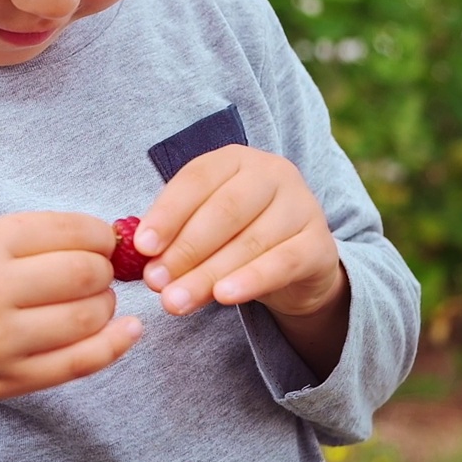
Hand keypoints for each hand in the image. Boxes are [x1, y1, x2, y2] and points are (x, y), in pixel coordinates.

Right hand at [0, 212, 142, 438]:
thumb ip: (34, 236)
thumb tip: (107, 237)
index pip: (71, 230)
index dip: (101, 235)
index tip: (102, 240)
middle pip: (87, 272)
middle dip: (104, 269)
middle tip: (94, 271)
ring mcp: (2, 340)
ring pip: (91, 315)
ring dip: (106, 304)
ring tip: (90, 300)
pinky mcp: (13, 378)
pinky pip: (82, 361)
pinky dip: (116, 343)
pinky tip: (128, 329)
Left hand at [132, 145, 344, 318]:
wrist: (295, 262)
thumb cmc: (235, 236)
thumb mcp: (203, 225)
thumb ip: (174, 234)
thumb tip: (142, 257)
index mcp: (235, 159)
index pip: (197, 179)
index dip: (167, 213)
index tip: (142, 248)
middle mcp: (272, 173)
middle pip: (224, 211)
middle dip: (185, 250)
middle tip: (156, 283)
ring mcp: (301, 205)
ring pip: (250, 241)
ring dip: (208, 274)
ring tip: (176, 302)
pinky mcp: (319, 243)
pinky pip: (283, 262)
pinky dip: (251, 280)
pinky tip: (224, 297)